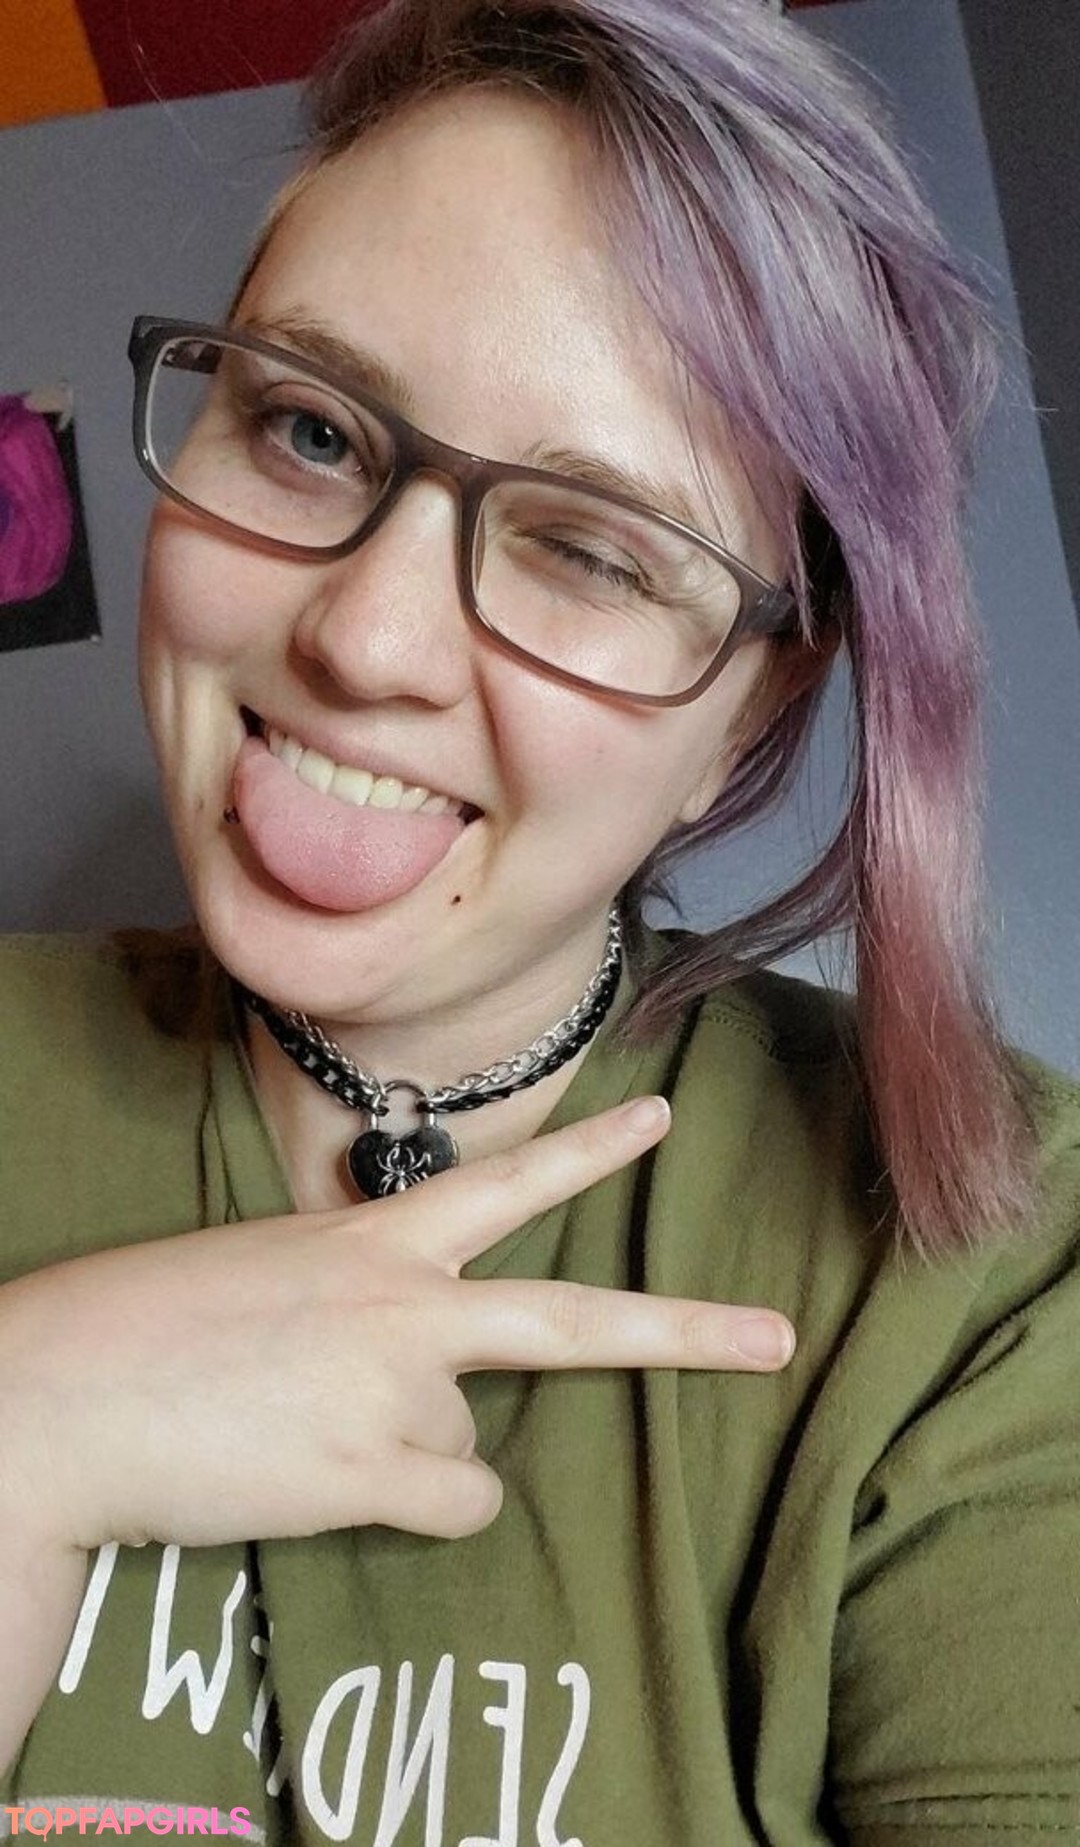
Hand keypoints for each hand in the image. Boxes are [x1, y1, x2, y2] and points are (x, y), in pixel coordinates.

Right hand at [0, 1097, 794, 1549]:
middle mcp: (406, 1305)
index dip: (590, 1151)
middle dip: (686, 1332)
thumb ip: (361, 1298)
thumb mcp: (271, 1272)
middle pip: (574, 1322)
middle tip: (776, 1340)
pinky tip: (323, 1480)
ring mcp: (399, 1389)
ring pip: (467, 1442)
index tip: (661, 1121)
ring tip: (304, 1429)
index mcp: (374, 1238)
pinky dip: (405, 1504)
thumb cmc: (151, 1327)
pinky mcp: (376, 1474)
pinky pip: (450, 1504)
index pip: (505, 1184)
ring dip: (406, 1448)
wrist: (65, 1396)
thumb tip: (422, 1374)